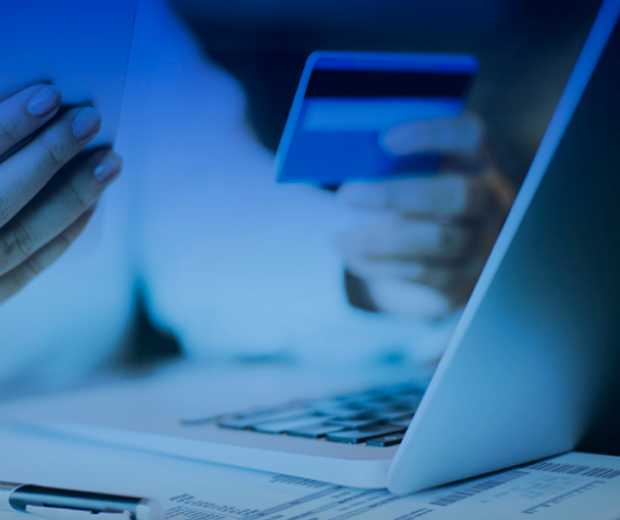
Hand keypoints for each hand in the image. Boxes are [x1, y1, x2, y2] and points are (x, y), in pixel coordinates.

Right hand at [0, 84, 121, 302]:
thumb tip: (12, 102)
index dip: (6, 126)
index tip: (48, 95)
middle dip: (48, 155)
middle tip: (89, 119)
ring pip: (22, 237)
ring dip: (71, 197)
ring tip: (109, 161)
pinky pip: (26, 269)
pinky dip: (61, 238)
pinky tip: (91, 207)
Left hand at [335, 113, 513, 319]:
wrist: (438, 259)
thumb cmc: (413, 203)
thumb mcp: (412, 178)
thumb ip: (391, 164)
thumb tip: (345, 156)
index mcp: (478, 161)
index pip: (469, 136)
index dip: (432, 135)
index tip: (385, 141)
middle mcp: (492, 201)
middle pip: (457, 194)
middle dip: (396, 194)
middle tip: (346, 194)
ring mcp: (484, 244)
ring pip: (437, 239)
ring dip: (380, 238)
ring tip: (339, 236)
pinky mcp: (464, 280)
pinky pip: (423, 272)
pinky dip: (381, 263)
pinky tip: (352, 254)